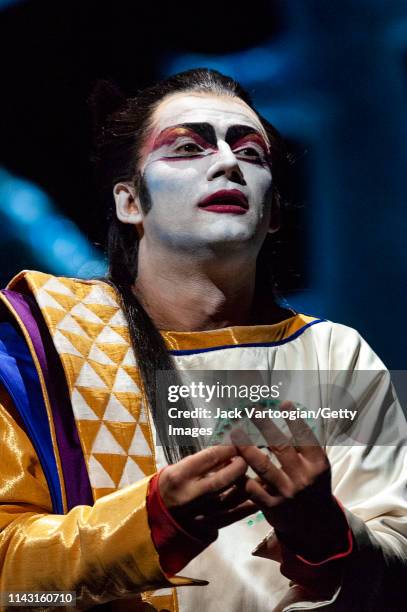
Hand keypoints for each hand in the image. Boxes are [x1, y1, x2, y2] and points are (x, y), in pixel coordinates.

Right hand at [159, 446, 253, 536]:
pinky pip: (232, 517)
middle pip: (222, 479)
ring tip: (259, 476)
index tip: (238, 443)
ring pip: (230, 499)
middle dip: (239, 467)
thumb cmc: (169, 486)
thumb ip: (202, 462)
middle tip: (248, 458)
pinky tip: (258, 499)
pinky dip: (247, 508)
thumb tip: (229, 451)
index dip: (228, 449)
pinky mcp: (207, 526)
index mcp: (180, 475)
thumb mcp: (178, 468)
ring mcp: (200, 512)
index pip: (209, 457)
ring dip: (248, 486)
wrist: (156, 518)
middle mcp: (190, 494)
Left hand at [231, 402, 350, 562]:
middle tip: (253, 410)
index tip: (284, 403)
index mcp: (318, 465)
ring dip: (247, 448)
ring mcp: (287, 492)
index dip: (295, 420)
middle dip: (266, 426)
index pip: (306, 438)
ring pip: (264, 466)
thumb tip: (290, 413)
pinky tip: (231, 462)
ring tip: (236, 433)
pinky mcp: (272, 506)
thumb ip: (306, 446)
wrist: (316, 526)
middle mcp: (304, 478)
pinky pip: (253, 488)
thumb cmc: (313, 487)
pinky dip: (241, 475)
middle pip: (282, 447)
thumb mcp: (318, 468)